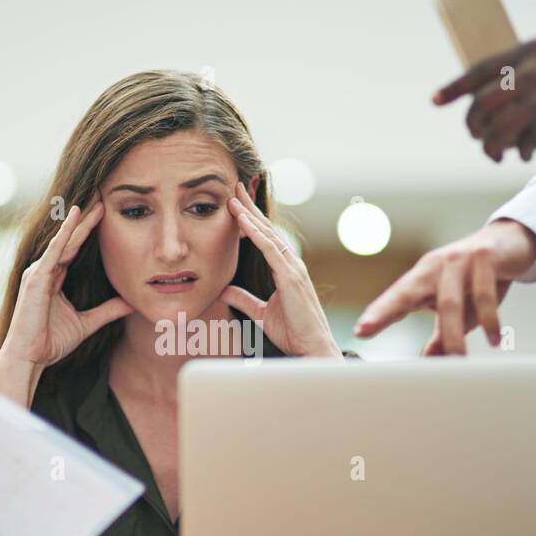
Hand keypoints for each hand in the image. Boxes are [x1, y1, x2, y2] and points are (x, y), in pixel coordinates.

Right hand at [0, 201, 133, 370]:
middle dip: (85, 218)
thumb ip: (107, 311)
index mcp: (54, 277)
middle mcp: (44, 270)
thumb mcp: (87, 323)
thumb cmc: (50, 342)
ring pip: (62, 241)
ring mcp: (38, 272)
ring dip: (78, 221)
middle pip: (69, 239)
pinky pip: (53, 252)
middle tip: (101, 196)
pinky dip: (64, 235)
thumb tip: (130, 303)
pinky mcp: (36, 279)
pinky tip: (75, 219)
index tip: (105, 211)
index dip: (89, 230)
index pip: (74, 247)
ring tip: (93, 202)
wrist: (29, 358)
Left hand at [218, 182, 341, 357]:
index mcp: (286, 270)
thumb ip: (244, 300)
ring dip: (249, 214)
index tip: (236, 204)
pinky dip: (255, 233)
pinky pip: (270, 249)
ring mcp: (293, 268)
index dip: (251, 220)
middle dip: (250, 208)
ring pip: (268, 234)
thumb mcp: (261, 313)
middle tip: (235, 187)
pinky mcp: (291, 276)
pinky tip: (242, 220)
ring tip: (233, 197)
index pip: (266, 239)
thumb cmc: (293, 333)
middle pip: (267, 229)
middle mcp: (291, 264)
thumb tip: (224, 290)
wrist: (311, 348)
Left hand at [353, 219, 535, 354]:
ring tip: (457, 358)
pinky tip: (493, 339)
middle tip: (366, 329)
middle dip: (385, 311)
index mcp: (423, 277)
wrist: (514, 241)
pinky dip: (489, 320)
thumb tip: (430, 360)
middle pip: (407, 291)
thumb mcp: (460, 309)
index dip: (378, 313)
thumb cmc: (480, 279)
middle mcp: (436, 265)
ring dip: (452, 334)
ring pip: (448, 302)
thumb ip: (443, 333)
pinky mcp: (485, 257)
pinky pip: (484, 294)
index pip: (396, 297)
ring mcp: (458, 259)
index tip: (360, 331)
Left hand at [434, 39, 535, 161]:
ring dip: (491, 146)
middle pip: (479, 105)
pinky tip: (529, 153)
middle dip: (474, 126)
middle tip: (479, 137)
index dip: (454, 88)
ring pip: (493, 128)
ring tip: (498, 153)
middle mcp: (529, 70)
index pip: (480, 69)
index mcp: (532, 50)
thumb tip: (503, 98)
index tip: (435, 101)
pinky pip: (519, 144)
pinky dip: (520, 152)